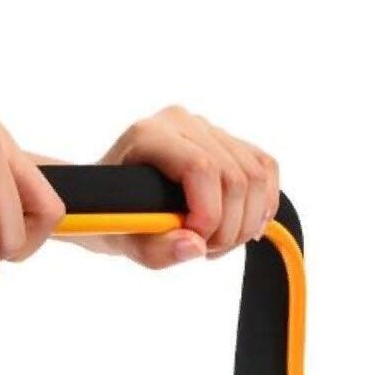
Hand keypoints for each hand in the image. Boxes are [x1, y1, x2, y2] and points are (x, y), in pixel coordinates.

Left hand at [97, 106, 279, 268]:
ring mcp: (208, 129)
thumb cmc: (109, 218)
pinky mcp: (229, 142)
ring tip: (215, 244)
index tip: (195, 244)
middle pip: (235, 176)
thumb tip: (194, 246)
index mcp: (149, 136)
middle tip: (204, 251)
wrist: (110, 202)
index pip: (202, 167)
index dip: (209, 214)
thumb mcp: (119, 241)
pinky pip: (266, 170)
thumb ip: (153, 248)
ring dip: (246, 223)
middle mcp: (182, 123)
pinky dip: (263, 207)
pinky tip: (241, 230)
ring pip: (256, 176)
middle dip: (228, 228)